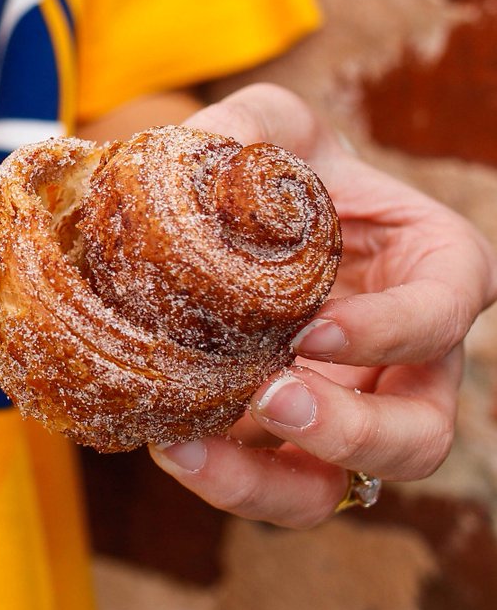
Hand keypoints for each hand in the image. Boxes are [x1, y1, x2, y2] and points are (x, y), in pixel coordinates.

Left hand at [148, 83, 496, 527]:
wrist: (229, 212)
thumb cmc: (276, 164)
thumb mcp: (270, 125)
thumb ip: (249, 124)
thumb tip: (203, 150)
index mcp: (431, 271)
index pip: (443, 312)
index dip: (392, 332)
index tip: (314, 328)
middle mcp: (407, 358)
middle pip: (419, 433)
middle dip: (350, 432)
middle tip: (271, 398)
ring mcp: (348, 408)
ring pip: (345, 486)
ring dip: (273, 483)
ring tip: (190, 446)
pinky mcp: (285, 440)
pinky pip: (273, 485)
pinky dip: (224, 479)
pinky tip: (167, 444)